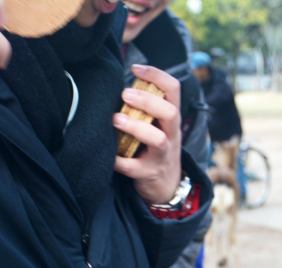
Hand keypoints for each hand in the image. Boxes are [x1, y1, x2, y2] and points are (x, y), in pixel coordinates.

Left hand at [113, 64, 182, 204]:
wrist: (166, 185)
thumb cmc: (154, 147)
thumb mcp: (157, 125)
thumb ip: (145, 106)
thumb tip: (119, 83)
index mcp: (171, 119)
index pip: (173, 89)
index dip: (157, 75)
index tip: (135, 69)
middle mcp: (171, 135)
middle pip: (170, 113)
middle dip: (148, 101)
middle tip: (125, 94)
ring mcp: (161, 156)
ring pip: (158, 140)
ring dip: (136, 127)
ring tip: (116, 119)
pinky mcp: (149, 173)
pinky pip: (133, 167)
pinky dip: (118, 160)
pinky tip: (108, 155)